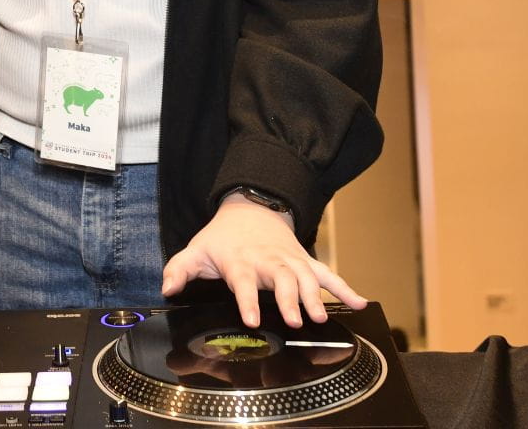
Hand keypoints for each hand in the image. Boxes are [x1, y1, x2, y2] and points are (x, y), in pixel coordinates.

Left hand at [161, 195, 365, 328]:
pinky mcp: (305, 261)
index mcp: (240, 261)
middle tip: (296, 320)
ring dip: (315, 296)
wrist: (251, 207)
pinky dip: (344, 287)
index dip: (248, 300)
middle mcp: (268, 261)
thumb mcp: (195, 250)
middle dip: (290, 299)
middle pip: (282, 279)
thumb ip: (178, 270)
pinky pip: (327, 274)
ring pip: (306, 277)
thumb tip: (167, 288)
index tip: (253, 318)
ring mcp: (290, 260)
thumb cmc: (222, 238)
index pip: (243, 282)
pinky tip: (360, 302)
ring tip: (323, 317)